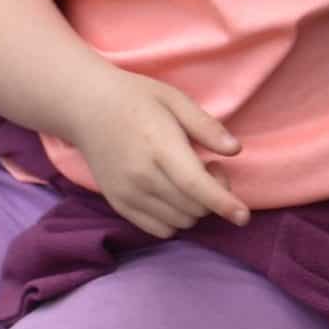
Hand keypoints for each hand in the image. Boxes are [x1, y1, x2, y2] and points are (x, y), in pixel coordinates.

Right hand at [64, 70, 246, 238]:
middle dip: (214, 195)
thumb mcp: (174, 100)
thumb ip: (205, 127)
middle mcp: (142, 176)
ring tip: (187, 178)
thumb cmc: (135, 99)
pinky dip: (175, 219)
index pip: (196, 186)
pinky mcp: (118, 204)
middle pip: (194, 208)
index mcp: (160, 147)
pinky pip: (159, 229)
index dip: (223, 203)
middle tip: (209, 167)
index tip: (243, 217)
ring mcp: (128, 193)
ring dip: (195, 208)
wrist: (85, 107)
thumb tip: (235, 150)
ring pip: (180, 221)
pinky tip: (172, 194)